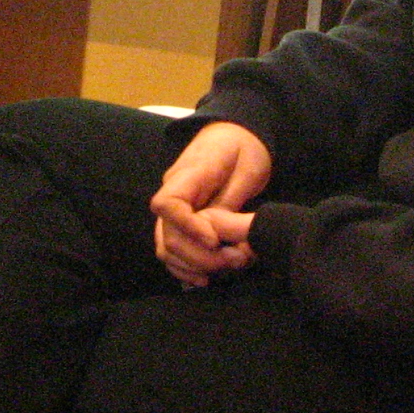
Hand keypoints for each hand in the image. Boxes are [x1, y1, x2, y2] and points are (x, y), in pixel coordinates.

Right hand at [152, 121, 269, 286]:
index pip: (168, 205)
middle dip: (200, 256)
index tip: (215, 241)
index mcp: (187, 175)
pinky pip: (171, 249)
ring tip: (227, 268)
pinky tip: (205, 278)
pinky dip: (184, 267)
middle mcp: (173, 192)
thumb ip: (229, 200)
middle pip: (167, 235)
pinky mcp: (180, 220)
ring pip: (166, 247)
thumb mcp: (247, 168)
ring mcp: (174, 208)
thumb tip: (217, 232)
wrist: (235, 134)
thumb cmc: (244, 147)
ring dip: (194, 265)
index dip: (188, 228)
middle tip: (235, 260)